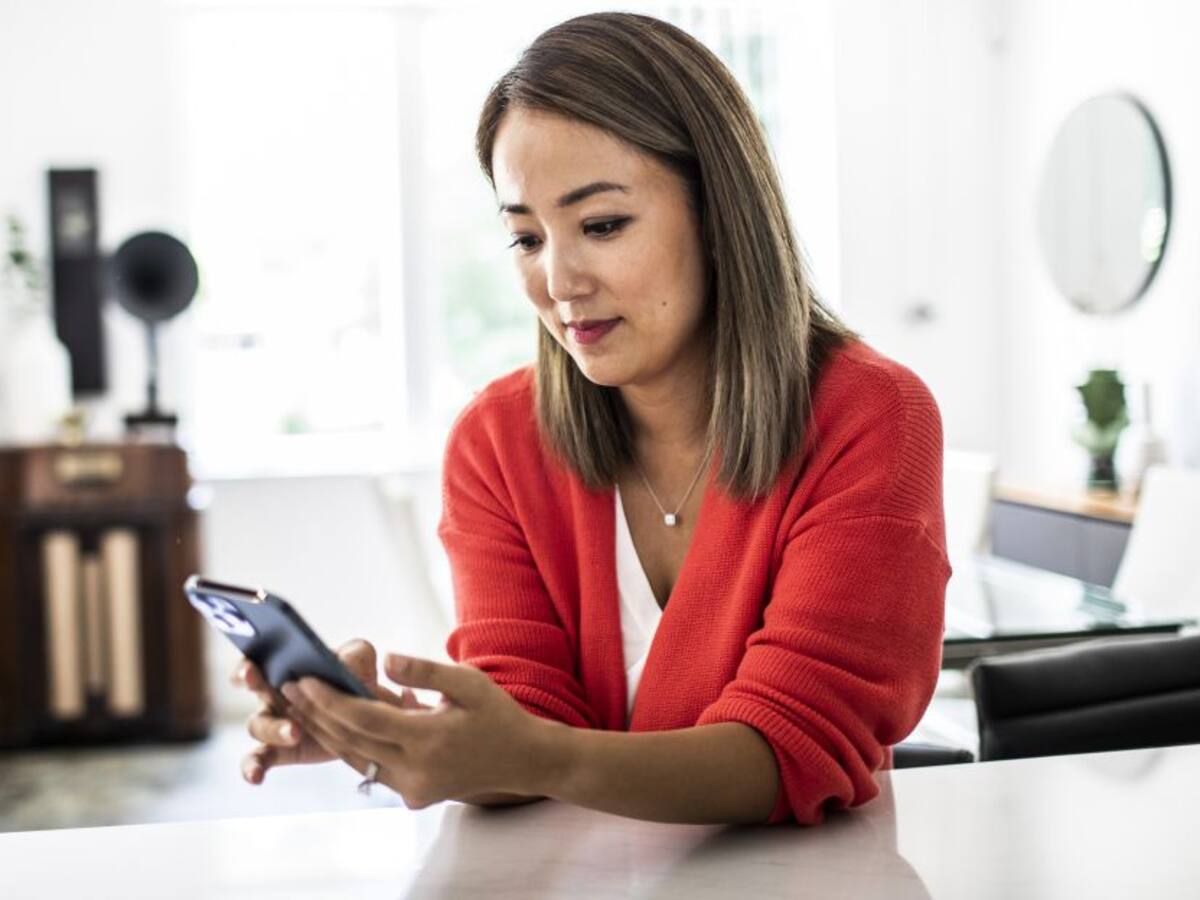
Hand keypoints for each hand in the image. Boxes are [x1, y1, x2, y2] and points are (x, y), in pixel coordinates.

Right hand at [233, 639, 430, 784]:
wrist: (370, 714)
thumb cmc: (357, 677)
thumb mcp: (360, 659)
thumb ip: (354, 655)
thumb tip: (342, 664)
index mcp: (284, 666)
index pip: (256, 659)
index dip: (248, 663)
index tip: (252, 668)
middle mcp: (272, 693)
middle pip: (253, 687)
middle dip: (251, 684)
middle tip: (261, 682)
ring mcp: (274, 723)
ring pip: (258, 726)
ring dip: (274, 729)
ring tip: (296, 733)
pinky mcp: (281, 750)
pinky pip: (257, 760)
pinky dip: (252, 768)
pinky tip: (256, 777)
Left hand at [280, 654, 557, 808]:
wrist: (522, 761)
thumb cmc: (497, 715)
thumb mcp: (468, 683)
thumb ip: (425, 671)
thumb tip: (386, 659)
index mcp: (427, 739)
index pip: (363, 719)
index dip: (328, 699)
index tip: (303, 679)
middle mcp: (415, 770)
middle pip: (351, 741)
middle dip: (317, 713)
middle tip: (289, 687)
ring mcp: (413, 788)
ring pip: (356, 759)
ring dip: (328, 732)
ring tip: (303, 705)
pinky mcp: (414, 796)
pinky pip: (373, 769)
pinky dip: (353, 746)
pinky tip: (338, 725)